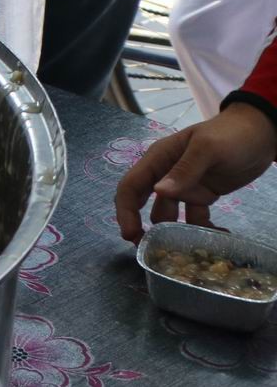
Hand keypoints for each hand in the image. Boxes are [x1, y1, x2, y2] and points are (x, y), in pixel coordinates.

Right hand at [114, 104, 276, 241]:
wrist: (260, 134)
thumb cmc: (230, 135)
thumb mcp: (207, 149)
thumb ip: (184, 170)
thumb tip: (158, 192)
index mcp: (159, 159)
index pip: (131, 186)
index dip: (125, 211)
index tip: (130, 235)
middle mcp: (165, 174)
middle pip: (143, 203)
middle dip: (143, 227)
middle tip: (152, 252)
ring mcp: (184, 186)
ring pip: (170, 215)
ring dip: (177, 232)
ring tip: (193, 251)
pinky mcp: (202, 195)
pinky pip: (195, 218)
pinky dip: (203, 230)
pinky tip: (220, 236)